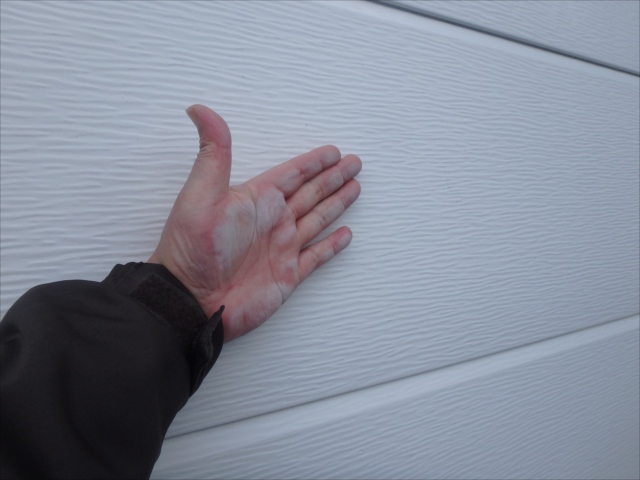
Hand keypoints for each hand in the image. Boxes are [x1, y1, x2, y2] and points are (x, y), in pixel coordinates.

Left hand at [149, 105, 361, 341]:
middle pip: (311, 192)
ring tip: (355, 189)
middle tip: (354, 163)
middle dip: (334, 177)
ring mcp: (281, 248)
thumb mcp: (202, 194)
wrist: (191, 300)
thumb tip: (199, 110)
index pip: (293, 174)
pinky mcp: (287, 275)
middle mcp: (272, 221)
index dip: (314, 162)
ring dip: (337, 204)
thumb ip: (213, 153)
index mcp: (256, 200)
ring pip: (318, 219)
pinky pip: (316, 256)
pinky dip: (332, 245)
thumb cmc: (192, 250)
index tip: (334, 151)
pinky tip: (344, 234)